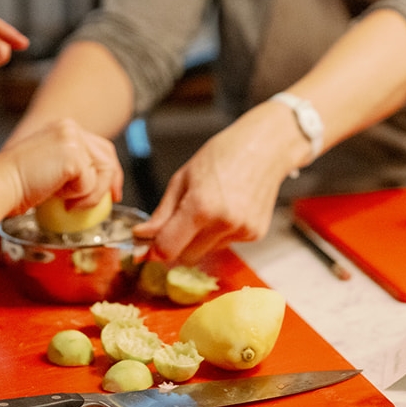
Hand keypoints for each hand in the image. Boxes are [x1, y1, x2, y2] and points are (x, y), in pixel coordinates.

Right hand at [0, 118, 123, 215]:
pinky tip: (57, 197)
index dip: (110, 169)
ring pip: (102, 173)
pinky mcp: (73, 155)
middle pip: (107, 156)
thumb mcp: (50, 167)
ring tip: (67, 202)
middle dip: (110, 182)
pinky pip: (91, 184)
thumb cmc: (17, 182)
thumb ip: (71, 166)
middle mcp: (69, 128)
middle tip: (109, 202)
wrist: (1, 184)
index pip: (99, 146)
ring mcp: (72, 139)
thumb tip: (97, 183)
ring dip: (90, 195)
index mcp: (63, 127)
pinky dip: (79, 198)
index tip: (112, 191)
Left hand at [134, 105, 298, 262]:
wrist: (263, 149)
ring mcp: (243, 232)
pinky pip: (226, 245)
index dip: (155, 248)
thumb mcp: (181, 179)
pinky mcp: (255, 235)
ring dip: (199, 239)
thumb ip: (162, 213)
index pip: (169, 249)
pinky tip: (224, 210)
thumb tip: (142, 235)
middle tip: (174, 224)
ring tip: (206, 208)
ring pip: (206, 252)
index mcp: (201, 208)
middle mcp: (224, 224)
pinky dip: (218, 234)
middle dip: (177, 245)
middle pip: (187, 257)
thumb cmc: (220, 156)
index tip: (149, 242)